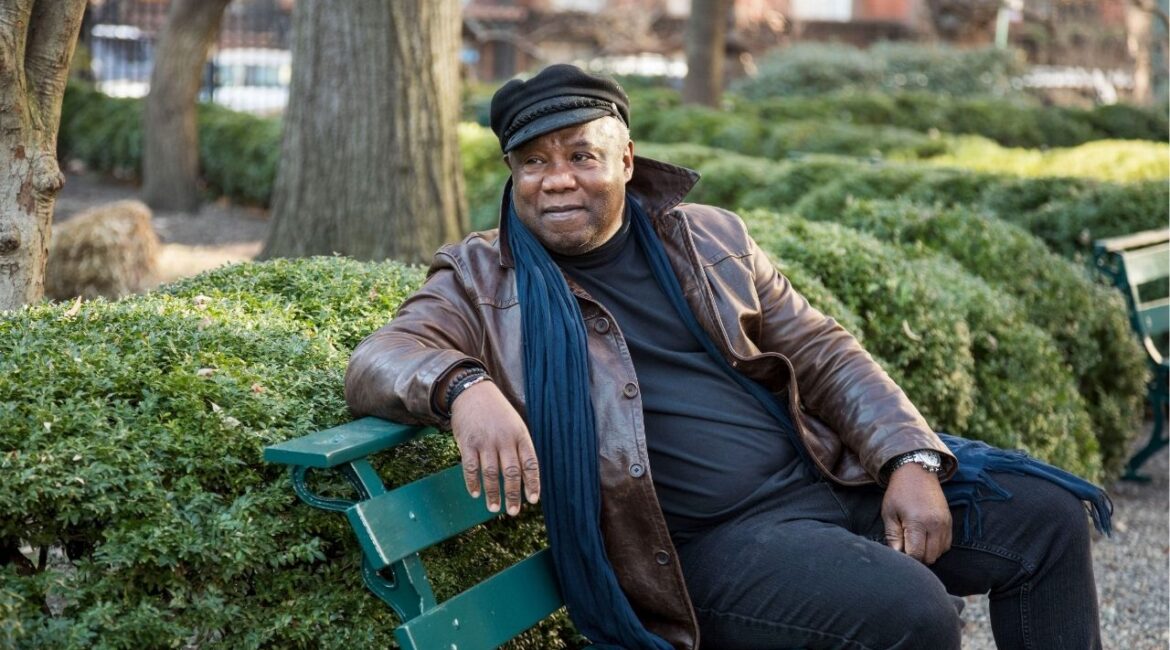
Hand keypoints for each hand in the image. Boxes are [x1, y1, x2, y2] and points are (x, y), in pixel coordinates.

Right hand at [450, 380, 539, 515]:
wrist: (473, 392)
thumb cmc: (497, 412)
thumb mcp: (515, 424)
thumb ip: (519, 447)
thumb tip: (524, 476)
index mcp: (520, 435)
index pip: (530, 463)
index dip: (532, 483)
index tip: (532, 500)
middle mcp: (504, 439)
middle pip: (511, 472)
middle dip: (512, 494)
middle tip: (513, 511)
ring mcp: (485, 441)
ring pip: (491, 473)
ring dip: (493, 493)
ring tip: (494, 508)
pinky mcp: (468, 442)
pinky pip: (471, 467)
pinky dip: (473, 482)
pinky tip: (475, 493)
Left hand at [881, 464, 951, 564]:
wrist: (917, 472)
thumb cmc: (899, 492)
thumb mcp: (889, 513)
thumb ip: (893, 536)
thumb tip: (897, 555)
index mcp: (918, 523)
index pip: (916, 554)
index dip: (906, 559)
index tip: (899, 553)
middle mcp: (935, 526)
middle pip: (930, 557)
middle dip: (917, 558)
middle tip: (905, 548)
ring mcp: (945, 524)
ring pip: (939, 553)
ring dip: (927, 553)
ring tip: (914, 541)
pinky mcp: (950, 523)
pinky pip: (946, 545)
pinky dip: (936, 547)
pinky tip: (924, 538)